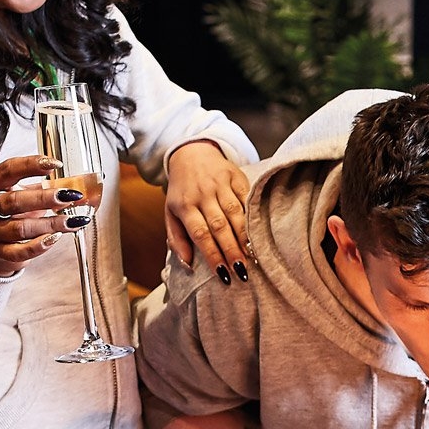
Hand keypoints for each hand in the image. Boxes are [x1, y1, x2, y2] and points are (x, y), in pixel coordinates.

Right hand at [0, 154, 86, 277]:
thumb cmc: (12, 211)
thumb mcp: (22, 193)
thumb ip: (43, 187)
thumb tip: (75, 187)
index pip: (8, 170)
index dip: (31, 165)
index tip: (55, 164)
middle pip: (14, 201)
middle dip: (44, 198)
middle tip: (68, 195)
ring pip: (20, 228)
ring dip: (49, 224)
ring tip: (71, 220)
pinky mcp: (0, 251)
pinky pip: (20, 251)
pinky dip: (40, 245)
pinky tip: (56, 238)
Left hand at [165, 141, 251, 283]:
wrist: (192, 154)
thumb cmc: (182, 191)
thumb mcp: (171, 213)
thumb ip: (177, 239)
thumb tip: (188, 266)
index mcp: (184, 205)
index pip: (200, 234)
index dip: (212, 255)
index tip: (223, 274)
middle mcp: (202, 194)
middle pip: (219, 226)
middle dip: (231, 250)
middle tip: (241, 271)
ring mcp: (219, 184)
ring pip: (235, 213)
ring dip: (244, 236)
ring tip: (252, 256)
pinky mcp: (235, 176)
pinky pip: (246, 198)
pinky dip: (252, 216)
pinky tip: (258, 232)